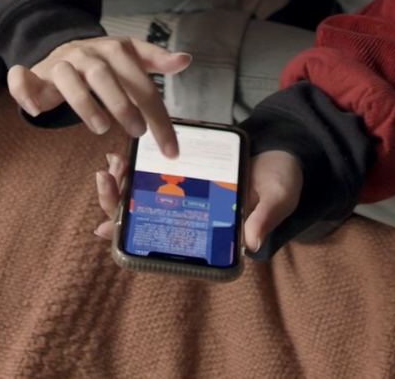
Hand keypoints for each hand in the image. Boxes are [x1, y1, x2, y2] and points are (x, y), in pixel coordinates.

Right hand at [8, 36, 191, 156]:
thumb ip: (155, 60)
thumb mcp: (130, 57)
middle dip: (122, 103)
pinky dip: (25, 91)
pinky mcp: (34, 74)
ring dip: (84, 102)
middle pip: (104, 75)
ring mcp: (58, 63)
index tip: (170, 147)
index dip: (157, 113)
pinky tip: (37, 111)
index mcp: (113, 50)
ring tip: (101, 128)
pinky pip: (22, 78)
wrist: (62, 48)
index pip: (140, 81)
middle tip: (137, 131)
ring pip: (68, 77)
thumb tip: (184, 60)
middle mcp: (86, 54)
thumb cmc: (102, 61)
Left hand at [94, 149, 302, 251]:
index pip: (164, 243)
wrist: (290, 153)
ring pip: (146, 193)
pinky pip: (159, 170)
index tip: (105, 227)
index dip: (132, 239)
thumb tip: (249, 242)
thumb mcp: (278, 199)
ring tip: (111, 164)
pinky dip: (140, 163)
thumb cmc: (283, 182)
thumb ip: (264, 217)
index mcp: (210, 232)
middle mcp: (194, 216)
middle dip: (118, 201)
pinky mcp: (189, 170)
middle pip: (146, 216)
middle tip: (106, 179)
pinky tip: (125, 152)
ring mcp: (189, 193)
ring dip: (124, 182)